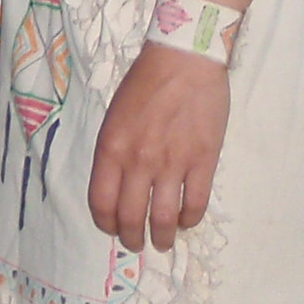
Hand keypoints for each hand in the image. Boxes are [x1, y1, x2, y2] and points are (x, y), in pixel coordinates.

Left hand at [86, 42, 230, 253]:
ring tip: (162, 241)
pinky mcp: (203, 161)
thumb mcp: (114, 116)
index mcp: (111, 149)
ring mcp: (172, 163)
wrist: (184, 59)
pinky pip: (195, 204)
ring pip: (163, 218)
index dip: (106, 223)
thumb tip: (118, 186)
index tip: (112, 228)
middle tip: (137, 243)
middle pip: (130, 217)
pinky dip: (189, 220)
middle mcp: (138, 161)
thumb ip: (114, 152)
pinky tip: (185, 221)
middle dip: (132, 237)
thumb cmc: (145, 83)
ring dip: (161, 237)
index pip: (101, 203)